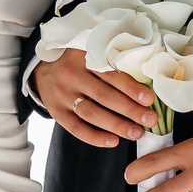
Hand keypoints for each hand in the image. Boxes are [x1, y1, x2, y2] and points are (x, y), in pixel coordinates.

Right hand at [36, 50, 154, 148]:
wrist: (42, 70)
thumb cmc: (76, 62)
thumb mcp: (89, 50)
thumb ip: (110, 57)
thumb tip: (144, 72)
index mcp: (84, 56)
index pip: (111, 73)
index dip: (131, 87)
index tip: (149, 99)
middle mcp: (71, 75)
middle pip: (104, 95)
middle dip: (130, 110)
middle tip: (150, 120)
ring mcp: (62, 95)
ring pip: (91, 113)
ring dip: (116, 125)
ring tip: (136, 133)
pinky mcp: (56, 112)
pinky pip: (76, 128)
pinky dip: (95, 137)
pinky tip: (113, 141)